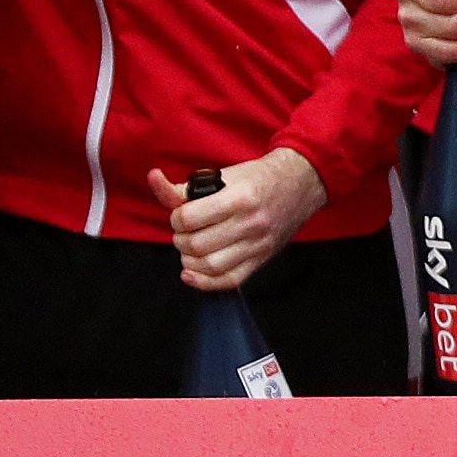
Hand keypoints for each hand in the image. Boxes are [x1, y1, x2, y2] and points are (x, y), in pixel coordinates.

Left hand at [149, 150, 328, 289]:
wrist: (302, 183)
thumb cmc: (260, 177)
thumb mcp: (225, 174)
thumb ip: (188, 187)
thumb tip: (155, 180)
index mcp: (240, 197)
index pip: (189, 218)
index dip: (176, 217)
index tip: (181, 214)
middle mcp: (251, 223)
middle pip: (196, 244)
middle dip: (180, 238)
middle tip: (185, 230)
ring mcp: (258, 245)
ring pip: (209, 265)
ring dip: (189, 259)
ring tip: (191, 247)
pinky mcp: (262, 259)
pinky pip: (228, 281)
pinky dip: (204, 282)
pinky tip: (192, 273)